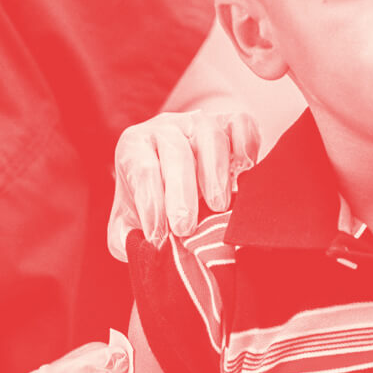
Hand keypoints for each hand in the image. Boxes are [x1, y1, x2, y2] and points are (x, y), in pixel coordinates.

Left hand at [108, 110, 259, 260]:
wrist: (179, 177)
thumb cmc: (154, 202)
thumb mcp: (129, 220)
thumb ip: (127, 236)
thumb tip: (144, 250)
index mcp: (134, 147)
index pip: (141, 170)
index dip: (150, 205)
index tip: (158, 237)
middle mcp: (164, 128)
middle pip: (175, 152)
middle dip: (181, 193)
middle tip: (185, 228)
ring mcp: (198, 122)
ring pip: (208, 135)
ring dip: (215, 172)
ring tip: (218, 207)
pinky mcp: (229, 121)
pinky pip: (240, 123)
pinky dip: (245, 145)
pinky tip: (246, 171)